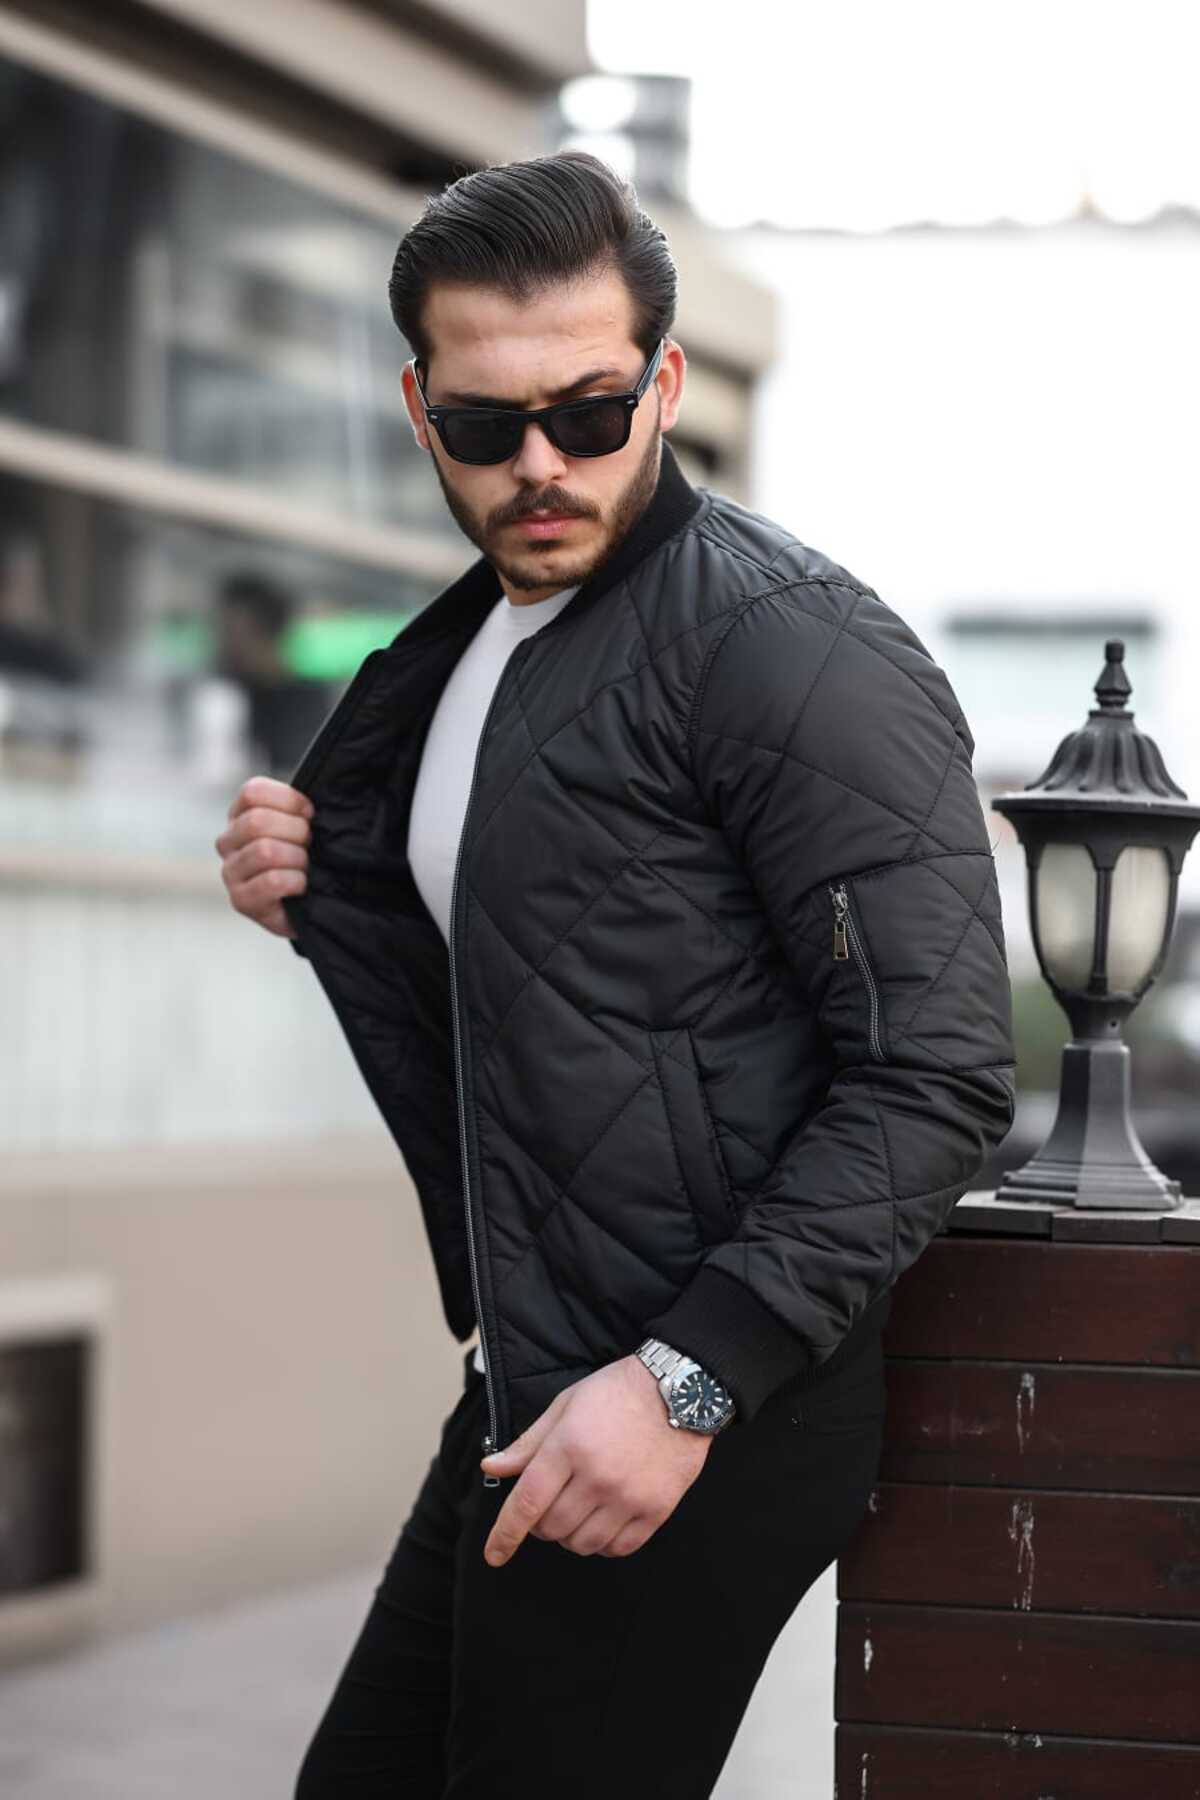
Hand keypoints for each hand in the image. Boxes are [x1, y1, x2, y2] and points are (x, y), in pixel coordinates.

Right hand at [215, 775, 313, 938]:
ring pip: (265, 851)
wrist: (310, 905)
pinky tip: (301, 885)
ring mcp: (230, 871)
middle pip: (257, 821)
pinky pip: (271, 881)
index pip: (252, 792)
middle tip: (309, 845)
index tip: (310, 814)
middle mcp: (228, 841)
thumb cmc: (305, 857)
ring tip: (305, 867)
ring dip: (297, 858)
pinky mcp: (240, 900)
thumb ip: (298, 807)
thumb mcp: (301, 825)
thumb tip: (313, 798)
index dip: (290, 800)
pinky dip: (295, 881)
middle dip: (296, 832)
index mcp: (240, 814)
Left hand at [479, 1355, 712, 1564]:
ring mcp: (629, 1497)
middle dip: (540, 1524)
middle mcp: (597, 1477)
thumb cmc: (617, 1393)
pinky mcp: (656, 1510)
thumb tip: (492, 1467)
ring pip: (583, 1543)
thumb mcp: (566, 1405)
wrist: (679, 1391)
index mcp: (569, 1446)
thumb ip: (528, 1443)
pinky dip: (603, 1543)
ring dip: (571, 1536)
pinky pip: (618, 1548)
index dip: (505, 1534)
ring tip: (578, 1511)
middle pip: (552, 1528)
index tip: (494, 1554)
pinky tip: (604, 1521)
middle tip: (550, 1504)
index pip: (527, 1503)